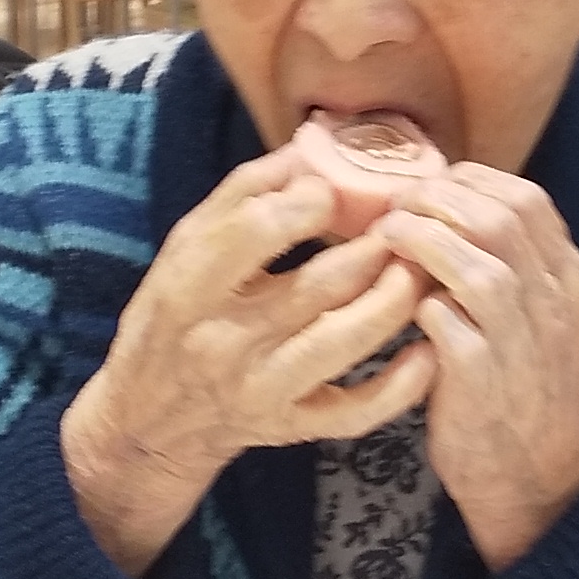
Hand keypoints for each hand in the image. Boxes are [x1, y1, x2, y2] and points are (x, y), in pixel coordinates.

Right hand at [60, 150, 437, 575]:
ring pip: (347, 340)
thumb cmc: (172, 318)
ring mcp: (263, 390)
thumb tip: (311, 151)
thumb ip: (243, 195)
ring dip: (396, 297)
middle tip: (407, 218)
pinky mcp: (291, 427)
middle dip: (376, 244)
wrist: (152, 420)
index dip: (309, 201)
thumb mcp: (183, 249)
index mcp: (190, 287)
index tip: (333, 190)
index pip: (256, 231)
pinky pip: (357, 411)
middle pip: (320, 284)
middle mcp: (225, 342)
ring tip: (419, 265)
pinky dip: (401, 384)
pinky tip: (426, 350)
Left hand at [379, 164, 578, 571]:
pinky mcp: (484, 382)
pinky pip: (447, 322)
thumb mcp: (533, 315)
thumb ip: (506, 264)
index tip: (428, 190)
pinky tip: (397, 304)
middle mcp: (552, 304)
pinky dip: (417, 303)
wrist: (536, 474)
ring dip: (422, 241)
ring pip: (480, 265)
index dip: (469, 183)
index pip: (527, 200)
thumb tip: (445, 208)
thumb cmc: (519, 384)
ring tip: (387, 239)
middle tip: (396, 210)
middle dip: (437, 202)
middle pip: (502, 219)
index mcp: (566, 279)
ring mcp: (521, 343)